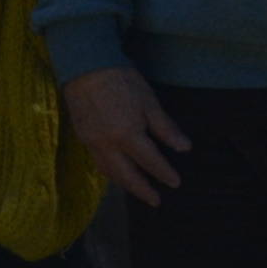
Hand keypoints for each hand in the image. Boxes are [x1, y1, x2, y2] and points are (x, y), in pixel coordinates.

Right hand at [62, 60, 189, 207]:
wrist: (85, 66)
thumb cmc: (122, 80)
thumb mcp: (149, 101)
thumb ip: (165, 128)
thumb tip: (184, 148)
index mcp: (127, 135)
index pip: (150, 161)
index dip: (164, 173)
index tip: (175, 182)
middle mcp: (108, 145)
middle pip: (127, 176)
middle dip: (142, 190)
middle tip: (156, 201)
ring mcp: (93, 143)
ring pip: (110, 172)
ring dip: (125, 185)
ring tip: (138, 191)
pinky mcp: (83, 137)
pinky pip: (98, 162)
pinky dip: (111, 172)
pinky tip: (118, 173)